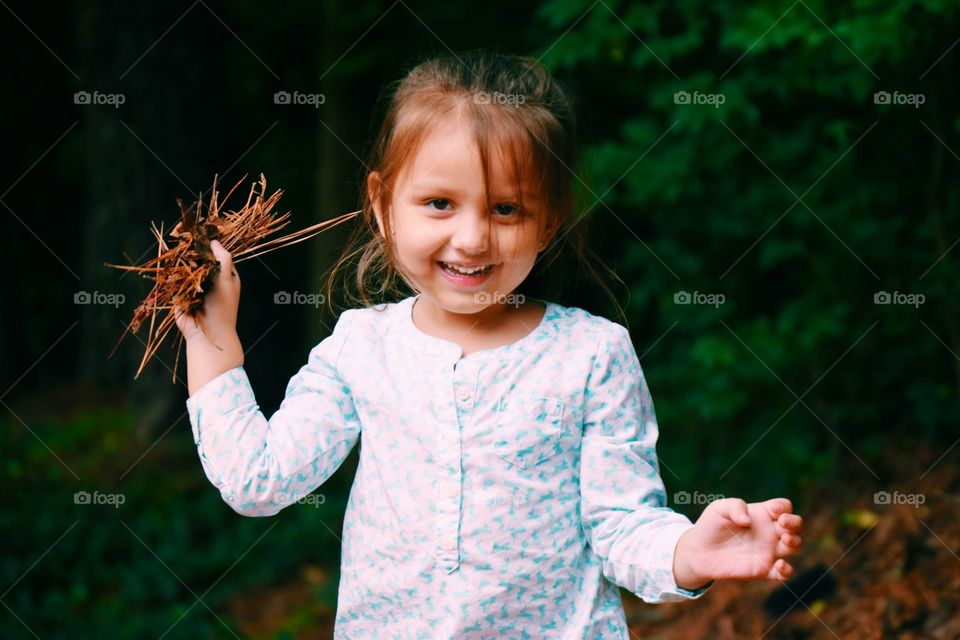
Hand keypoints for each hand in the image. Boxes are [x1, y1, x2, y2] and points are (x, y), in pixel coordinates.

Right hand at [175, 239, 240, 348]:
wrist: (209, 333)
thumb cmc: (222, 307)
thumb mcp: (227, 280)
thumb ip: (223, 259)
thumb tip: (214, 241)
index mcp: (225, 276)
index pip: (216, 256)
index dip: (208, 247)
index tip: (198, 235)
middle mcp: (210, 281)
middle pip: (199, 262)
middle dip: (192, 254)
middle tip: (184, 241)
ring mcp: (195, 288)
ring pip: (186, 271)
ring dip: (182, 264)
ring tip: (177, 252)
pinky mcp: (181, 296)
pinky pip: (176, 282)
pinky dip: (173, 275)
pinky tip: (170, 266)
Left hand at [673, 497, 803, 589]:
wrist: (699, 552)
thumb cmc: (711, 526)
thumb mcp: (719, 509)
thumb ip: (735, 507)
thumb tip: (748, 521)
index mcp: (761, 514)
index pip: (783, 507)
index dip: (783, 508)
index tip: (774, 510)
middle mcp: (768, 531)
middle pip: (796, 525)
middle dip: (795, 523)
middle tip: (783, 523)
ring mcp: (768, 550)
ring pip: (795, 546)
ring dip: (796, 542)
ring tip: (785, 540)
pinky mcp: (763, 569)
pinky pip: (784, 573)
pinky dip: (787, 570)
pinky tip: (778, 565)